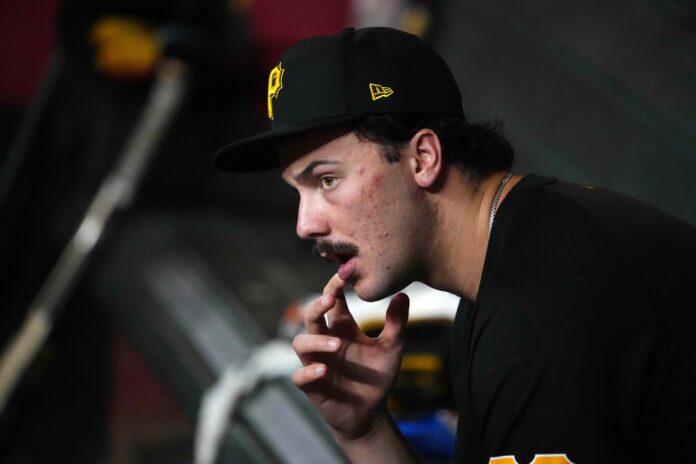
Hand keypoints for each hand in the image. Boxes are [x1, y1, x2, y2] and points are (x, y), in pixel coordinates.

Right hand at [291, 274, 409, 439]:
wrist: (372, 412)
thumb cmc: (377, 376)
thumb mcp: (392, 348)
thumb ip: (396, 323)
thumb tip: (402, 294)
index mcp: (342, 328)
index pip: (331, 301)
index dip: (333, 286)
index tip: (344, 274)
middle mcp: (326, 341)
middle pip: (310, 316)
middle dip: (316, 306)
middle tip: (329, 300)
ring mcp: (316, 362)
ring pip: (300, 343)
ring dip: (315, 341)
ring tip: (337, 345)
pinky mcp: (312, 385)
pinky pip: (299, 375)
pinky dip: (309, 372)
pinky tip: (324, 370)